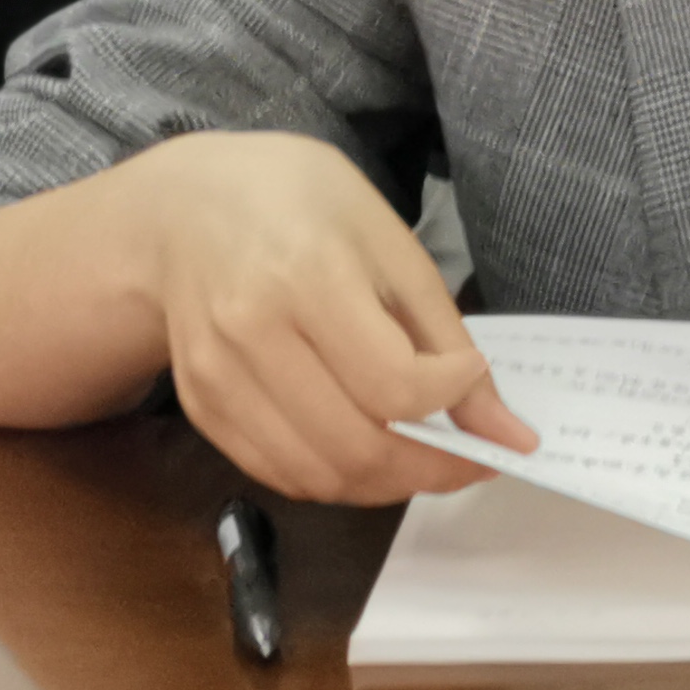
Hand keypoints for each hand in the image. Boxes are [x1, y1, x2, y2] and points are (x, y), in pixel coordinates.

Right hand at [120, 132, 537, 502]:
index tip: (474, 375)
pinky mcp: (201, 409)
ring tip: (426, 455)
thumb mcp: (388, 242)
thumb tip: (503, 427)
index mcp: (306, 276)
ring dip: (388, 484)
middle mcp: (250, 335)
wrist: (186, 207)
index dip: (452, 397)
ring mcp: (216, 380)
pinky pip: (280, 474)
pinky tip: (369, 448)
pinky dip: (337, 478)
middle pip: (357, 447)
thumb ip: (444, 335)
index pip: (393, 383)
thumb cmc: (302, 206)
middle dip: (433, 467)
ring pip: (319, 476)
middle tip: (473, 456)